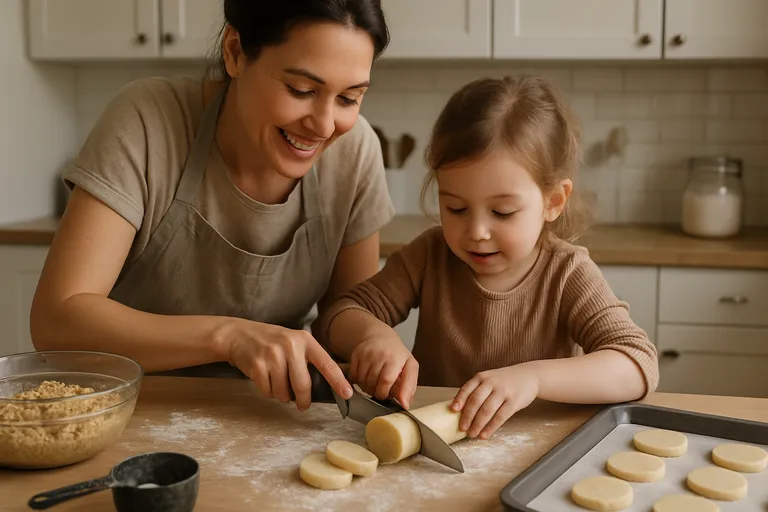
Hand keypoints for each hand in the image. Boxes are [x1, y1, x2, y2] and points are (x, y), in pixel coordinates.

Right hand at [225, 319, 352, 410]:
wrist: (238, 334)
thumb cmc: (270, 341)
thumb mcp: (293, 342)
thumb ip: (308, 359)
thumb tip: (326, 385)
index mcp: (304, 340)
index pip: (326, 363)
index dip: (338, 381)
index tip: (347, 394)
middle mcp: (290, 345)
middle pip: (303, 385)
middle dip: (303, 400)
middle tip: (302, 404)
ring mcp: (273, 355)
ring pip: (284, 392)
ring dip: (281, 395)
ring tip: (276, 382)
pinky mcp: (257, 365)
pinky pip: (268, 391)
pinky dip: (267, 392)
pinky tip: (264, 379)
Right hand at [349, 328, 418, 408]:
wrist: (381, 337)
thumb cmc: (397, 355)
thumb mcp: (410, 368)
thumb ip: (409, 387)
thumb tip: (405, 405)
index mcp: (396, 358)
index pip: (386, 381)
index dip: (384, 392)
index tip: (386, 396)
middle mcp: (381, 354)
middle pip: (373, 383)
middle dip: (375, 392)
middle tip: (380, 390)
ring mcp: (367, 353)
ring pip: (362, 381)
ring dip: (366, 388)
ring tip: (373, 384)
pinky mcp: (356, 353)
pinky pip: (353, 375)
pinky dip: (358, 381)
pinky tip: (365, 378)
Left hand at [450, 364, 539, 438]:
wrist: (529, 376)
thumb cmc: (504, 381)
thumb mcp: (489, 379)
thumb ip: (477, 390)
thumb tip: (459, 409)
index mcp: (482, 377)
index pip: (467, 388)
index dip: (459, 400)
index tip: (453, 410)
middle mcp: (491, 382)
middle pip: (476, 401)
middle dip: (467, 416)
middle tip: (462, 428)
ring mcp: (503, 391)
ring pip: (487, 410)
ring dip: (478, 424)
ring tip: (472, 434)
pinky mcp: (514, 401)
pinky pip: (500, 416)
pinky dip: (491, 427)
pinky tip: (485, 434)